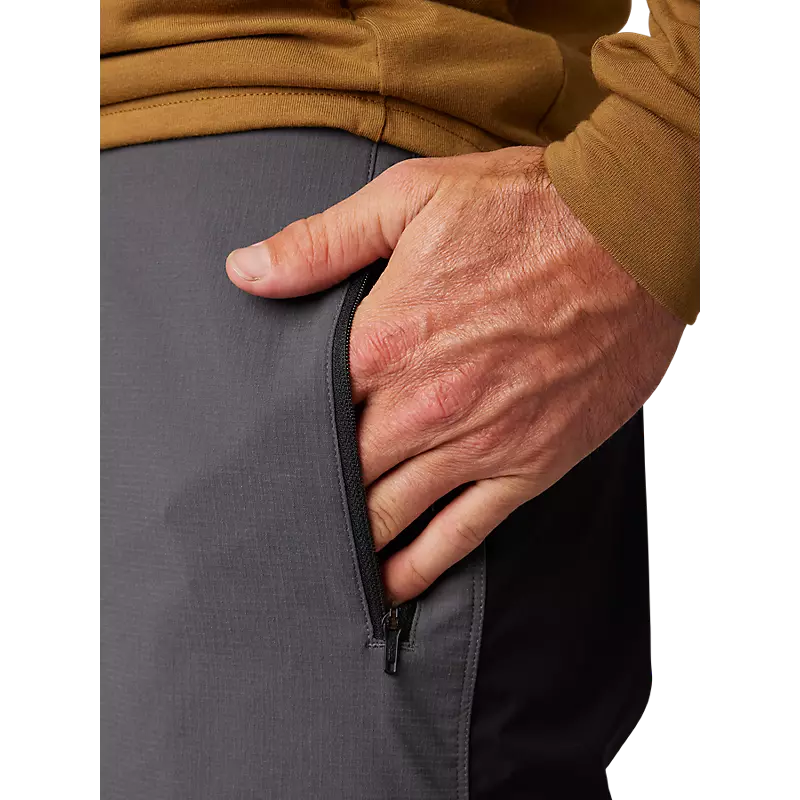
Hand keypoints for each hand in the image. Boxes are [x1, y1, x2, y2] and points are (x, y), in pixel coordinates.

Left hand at [226, 147, 683, 603]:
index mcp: (384, 341)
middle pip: (342, 475)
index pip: (304, 415)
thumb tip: (245, 270)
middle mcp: (424, 404)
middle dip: (307, 501)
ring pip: (392, 516)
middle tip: (275, 525)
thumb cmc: (526, 209)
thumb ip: (321, 244)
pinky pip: (462, 533)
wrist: (634, 233)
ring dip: (353, 544)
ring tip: (318, 567)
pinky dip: (421, 565)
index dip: (275, 444)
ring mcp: (479, 442)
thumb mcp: (410, 199)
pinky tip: (392, 588)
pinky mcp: (529, 463)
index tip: (253, 465)